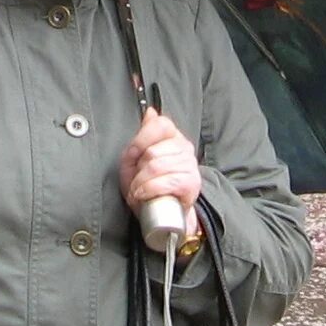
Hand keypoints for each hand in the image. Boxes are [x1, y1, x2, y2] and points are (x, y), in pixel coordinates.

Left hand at [117, 108, 202, 230]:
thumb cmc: (148, 184)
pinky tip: (144, 194)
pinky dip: (149, 190)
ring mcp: (190, 165)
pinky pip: (166, 182)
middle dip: (138, 167)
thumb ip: (141, 136)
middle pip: (153, 151)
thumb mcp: (135, 159)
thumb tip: (150, 113)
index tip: (133, 153)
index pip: (160, 124)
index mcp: (172, 136)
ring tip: (139, 189)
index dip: (142, 138)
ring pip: (156, 167)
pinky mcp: (192, 183)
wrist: (164, 212)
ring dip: (140, 182)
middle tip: (138, 177)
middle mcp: (184, 147)